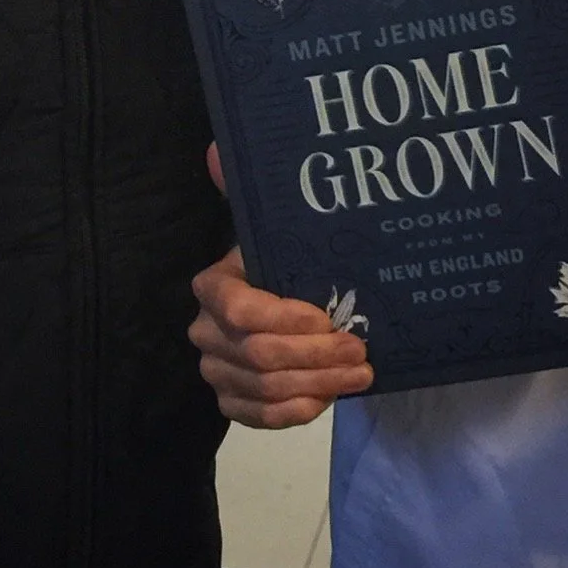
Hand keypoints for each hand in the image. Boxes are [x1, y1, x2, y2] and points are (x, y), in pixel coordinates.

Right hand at [190, 149, 372, 424]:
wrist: (288, 310)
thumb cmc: (287, 265)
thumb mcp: (275, 228)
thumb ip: (245, 188)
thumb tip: (215, 149)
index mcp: (213, 287)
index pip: (240, 310)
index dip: (285, 319)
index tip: (328, 316)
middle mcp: (205, 331)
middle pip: (260, 355)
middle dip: (317, 355)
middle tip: (361, 350)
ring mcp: (216, 371)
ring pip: (265, 388)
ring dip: (318, 382)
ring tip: (360, 371)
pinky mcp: (231, 402)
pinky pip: (259, 418)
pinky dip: (295, 411)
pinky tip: (326, 397)